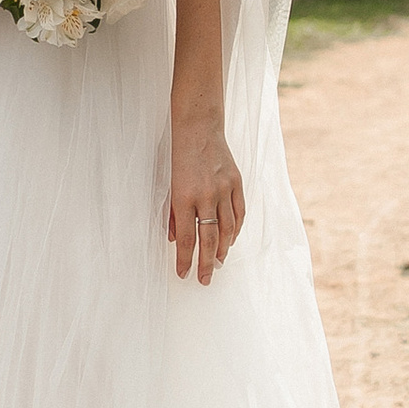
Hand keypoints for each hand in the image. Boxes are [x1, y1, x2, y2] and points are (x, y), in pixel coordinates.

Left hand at [168, 107, 243, 282]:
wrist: (199, 128)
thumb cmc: (179, 156)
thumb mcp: (169, 185)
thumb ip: (172, 213)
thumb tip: (174, 239)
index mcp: (184, 196)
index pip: (186, 238)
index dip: (185, 259)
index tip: (184, 274)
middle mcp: (206, 195)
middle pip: (209, 239)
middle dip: (207, 263)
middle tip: (205, 280)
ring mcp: (224, 189)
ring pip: (227, 229)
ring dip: (223, 250)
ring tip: (219, 263)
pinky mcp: (237, 183)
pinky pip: (239, 213)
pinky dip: (235, 230)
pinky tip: (231, 240)